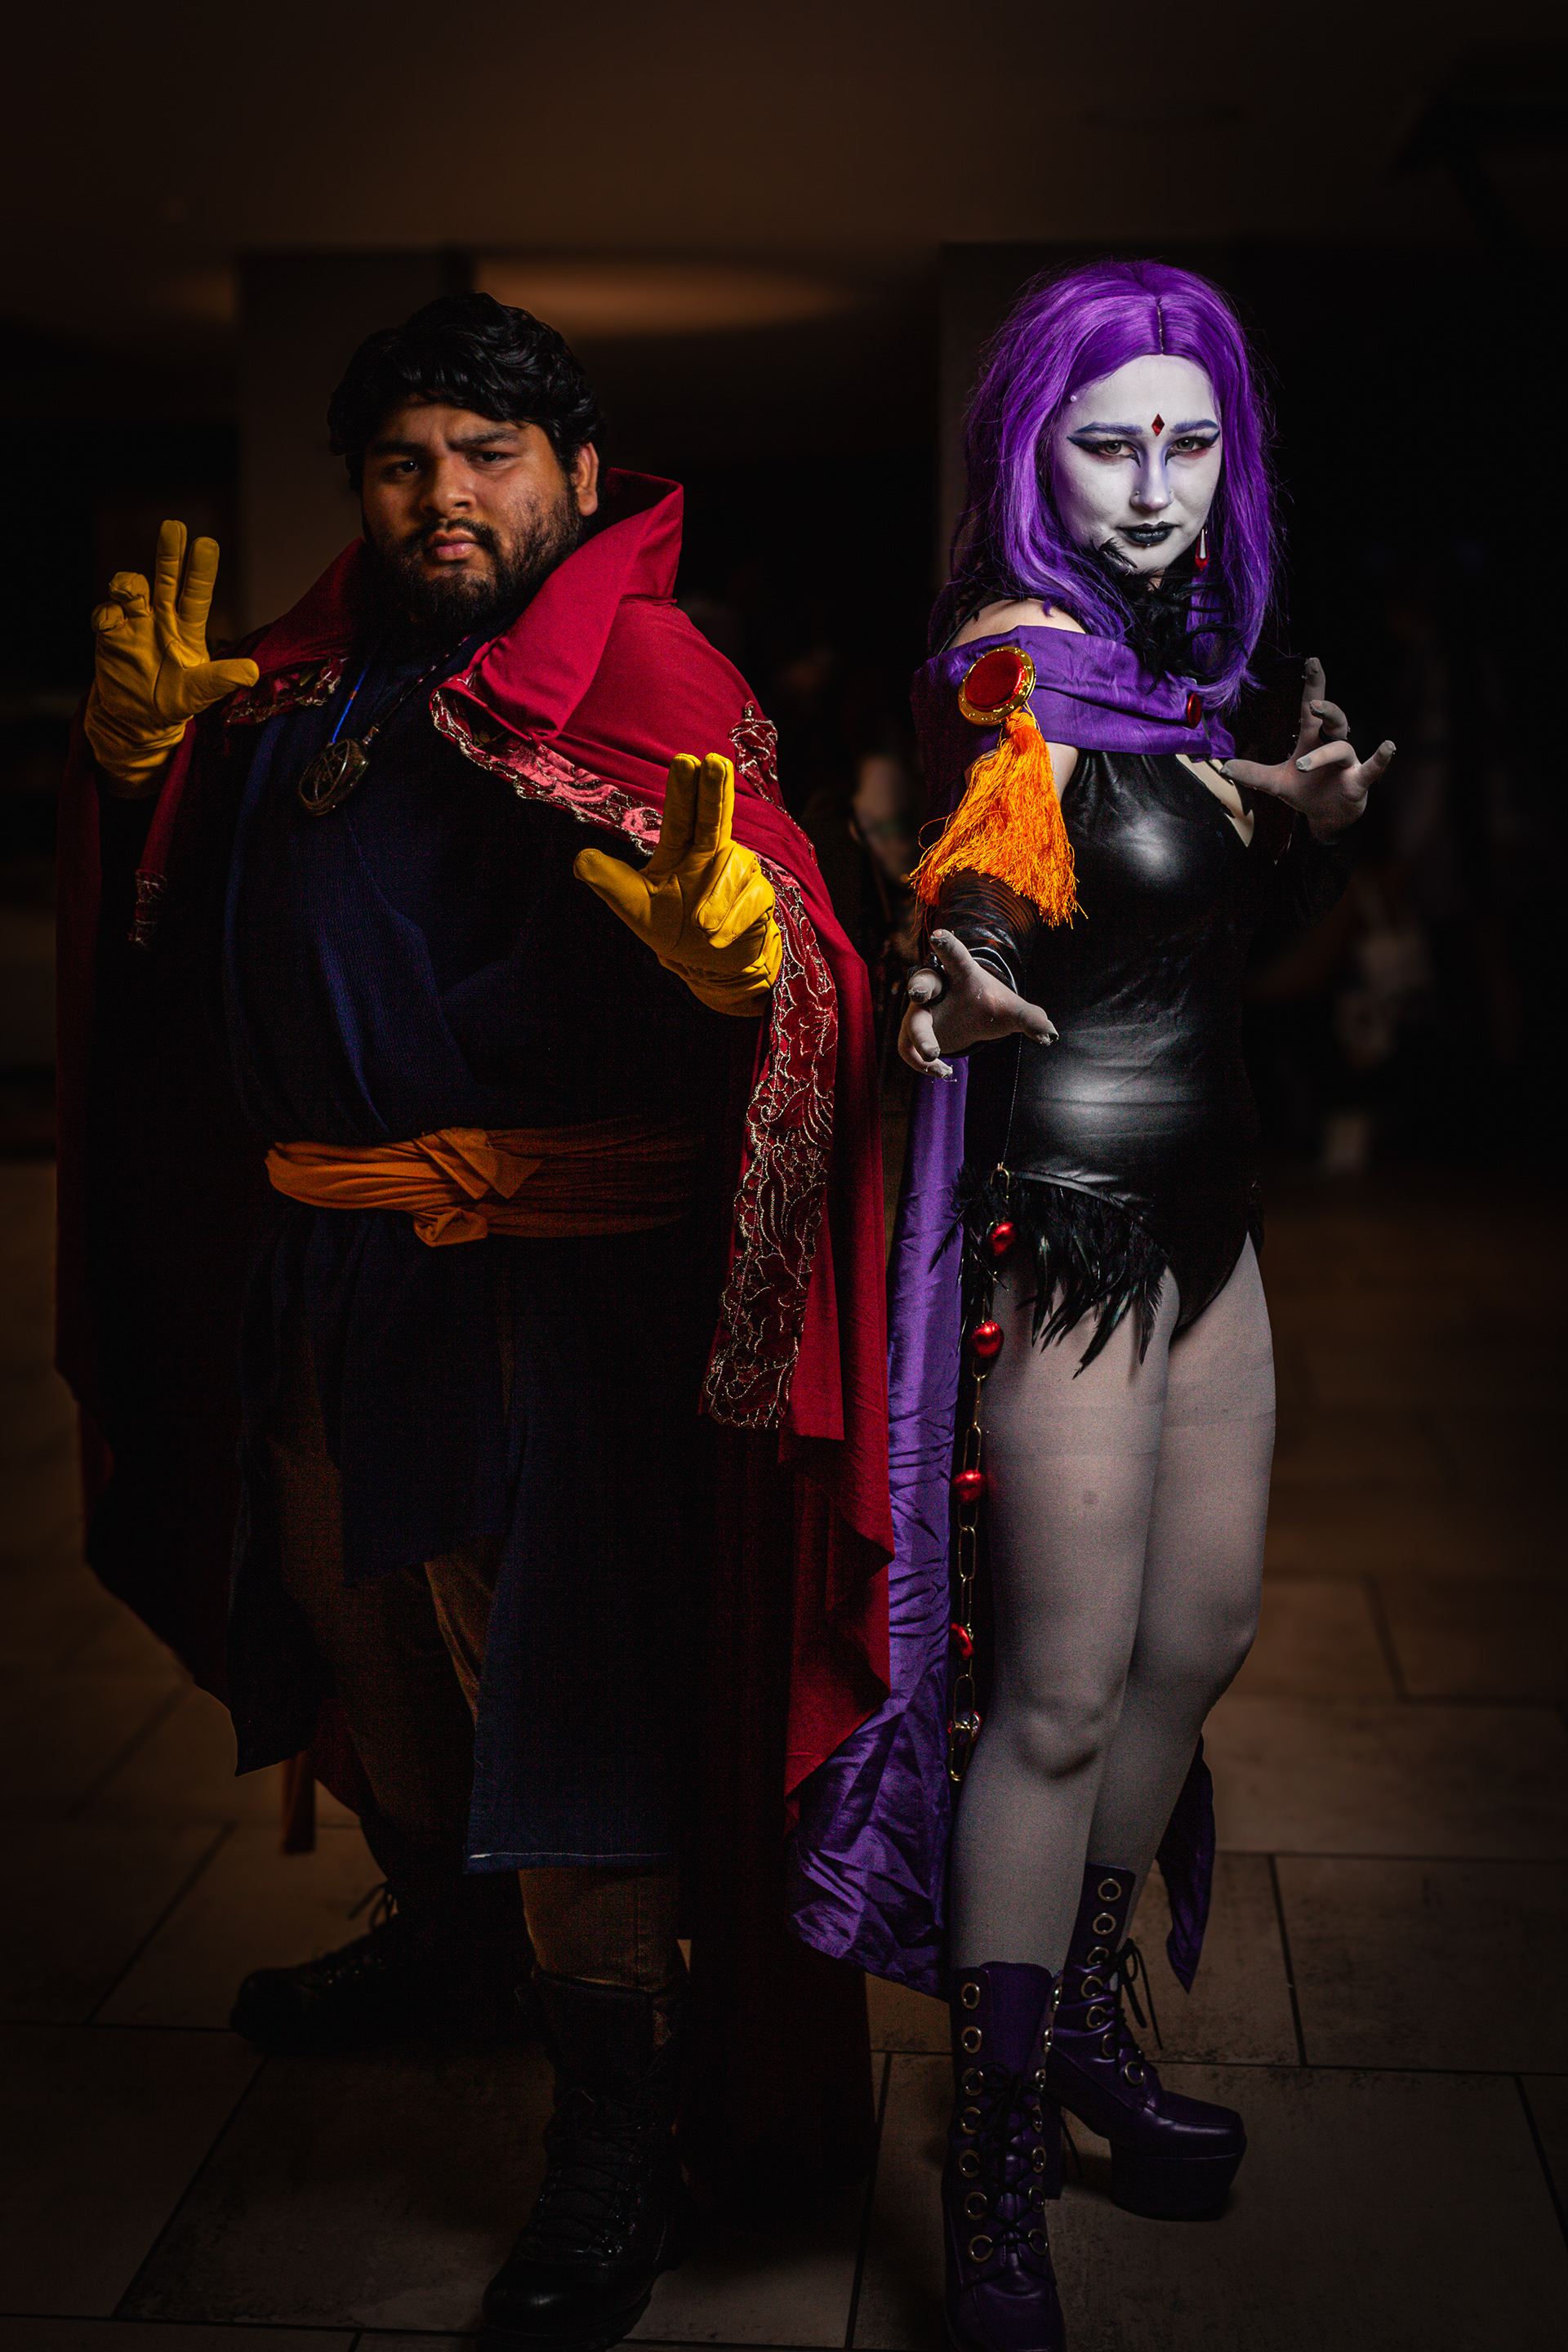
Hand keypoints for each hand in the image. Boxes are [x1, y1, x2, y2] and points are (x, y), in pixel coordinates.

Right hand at [85, 520, 258, 792]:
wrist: (138, 717)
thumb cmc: (175, 699)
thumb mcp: (200, 693)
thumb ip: (222, 680)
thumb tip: (253, 672)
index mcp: (187, 627)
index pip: (196, 594)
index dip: (201, 570)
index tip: (206, 543)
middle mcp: (162, 616)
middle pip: (166, 577)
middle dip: (169, 552)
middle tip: (174, 526)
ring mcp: (135, 621)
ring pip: (133, 587)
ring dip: (129, 582)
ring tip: (130, 592)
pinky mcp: (110, 632)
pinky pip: (105, 612)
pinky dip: (106, 613)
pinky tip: (108, 624)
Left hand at [573, 751, 782, 1016]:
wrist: (712, 966)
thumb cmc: (672, 928)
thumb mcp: (635, 906)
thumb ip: (610, 882)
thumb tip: (580, 860)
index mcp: (681, 848)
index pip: (682, 814)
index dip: (683, 789)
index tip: (686, 761)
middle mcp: (712, 851)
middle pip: (716, 815)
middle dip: (716, 789)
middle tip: (715, 762)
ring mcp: (739, 872)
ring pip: (733, 868)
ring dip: (717, 898)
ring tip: (701, 925)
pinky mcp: (759, 895)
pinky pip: (750, 900)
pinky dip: (732, 919)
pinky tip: (717, 935)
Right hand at [898, 928, 1056, 1079]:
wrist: (969, 1019)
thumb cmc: (988, 1007)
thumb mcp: (1011, 1011)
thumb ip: (1031, 1019)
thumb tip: (1050, 1035)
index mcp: (962, 975)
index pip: (954, 957)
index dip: (946, 945)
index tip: (938, 936)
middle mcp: (937, 989)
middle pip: (923, 982)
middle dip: (919, 987)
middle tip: (919, 995)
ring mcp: (921, 1011)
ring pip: (912, 1022)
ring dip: (920, 1039)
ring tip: (935, 1056)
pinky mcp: (912, 1034)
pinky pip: (907, 1048)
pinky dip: (921, 1063)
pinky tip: (943, 1072)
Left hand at [1220, 657, 1391, 840]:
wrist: (1327, 818)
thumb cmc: (1306, 792)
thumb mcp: (1276, 784)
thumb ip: (1253, 774)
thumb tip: (1225, 766)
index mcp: (1312, 740)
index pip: (1311, 708)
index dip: (1313, 685)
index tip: (1312, 661)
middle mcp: (1332, 745)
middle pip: (1333, 719)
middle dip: (1326, 709)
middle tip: (1312, 705)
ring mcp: (1347, 763)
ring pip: (1341, 748)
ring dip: (1324, 754)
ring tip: (1301, 764)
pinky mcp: (1358, 782)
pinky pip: (1373, 768)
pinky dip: (1381, 759)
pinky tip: (1388, 746)